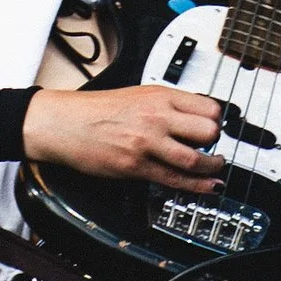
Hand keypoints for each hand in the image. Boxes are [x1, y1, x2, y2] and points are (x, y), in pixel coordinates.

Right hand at [23, 84, 224, 189]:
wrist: (64, 123)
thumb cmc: (95, 109)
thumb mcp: (137, 94)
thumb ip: (166, 105)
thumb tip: (192, 117)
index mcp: (159, 96)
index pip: (208, 107)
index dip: (217, 120)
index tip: (216, 127)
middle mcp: (157, 117)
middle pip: (208, 131)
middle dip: (216, 142)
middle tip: (214, 147)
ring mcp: (148, 143)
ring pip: (196, 158)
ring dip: (212, 166)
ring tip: (215, 168)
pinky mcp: (137, 166)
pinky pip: (175, 179)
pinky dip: (197, 186)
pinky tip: (207, 186)